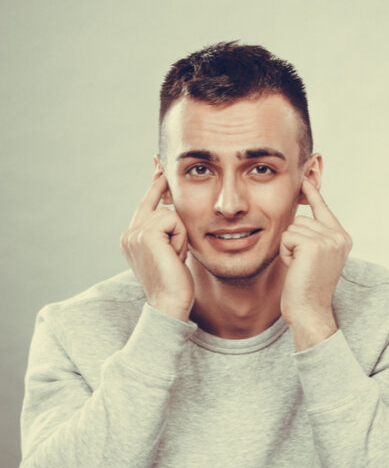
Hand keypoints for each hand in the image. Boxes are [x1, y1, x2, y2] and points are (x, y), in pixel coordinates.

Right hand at [121, 173, 193, 320]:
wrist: (169, 304)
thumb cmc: (176, 283)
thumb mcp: (171, 251)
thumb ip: (167, 230)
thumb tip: (174, 209)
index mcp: (131, 236)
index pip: (145, 202)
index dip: (155, 183)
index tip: (159, 163)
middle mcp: (128, 233)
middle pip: (158, 203)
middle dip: (174, 216)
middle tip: (171, 235)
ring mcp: (134, 233)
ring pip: (170, 213)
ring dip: (181, 236)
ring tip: (175, 258)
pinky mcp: (146, 235)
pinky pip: (174, 219)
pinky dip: (181, 238)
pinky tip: (175, 256)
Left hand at [280, 178, 350, 350]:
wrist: (310, 310)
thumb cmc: (307, 287)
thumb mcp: (316, 257)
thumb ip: (315, 235)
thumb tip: (301, 212)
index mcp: (343, 238)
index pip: (324, 210)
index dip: (313, 194)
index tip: (306, 179)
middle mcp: (340, 237)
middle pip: (302, 219)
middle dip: (294, 240)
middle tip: (301, 264)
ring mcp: (329, 240)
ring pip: (293, 227)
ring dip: (288, 247)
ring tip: (299, 266)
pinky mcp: (314, 245)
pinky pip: (288, 236)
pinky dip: (285, 252)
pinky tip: (295, 267)